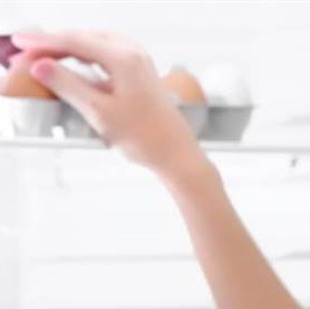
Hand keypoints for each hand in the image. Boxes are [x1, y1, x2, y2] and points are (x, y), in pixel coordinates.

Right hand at [11, 30, 202, 179]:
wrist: (177, 155)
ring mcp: (139, 62)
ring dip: (67, 50)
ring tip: (43, 59)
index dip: (42, 41)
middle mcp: (133, 53)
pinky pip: (105, 56)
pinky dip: (84, 58)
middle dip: (52, 45)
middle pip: (83, 39)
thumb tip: (39, 65)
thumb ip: (67, 85)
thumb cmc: (146, 138)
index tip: (19, 42)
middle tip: (25, 54)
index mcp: (124, 58)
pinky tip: (72, 65)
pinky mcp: (140, 73)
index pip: (73, 41)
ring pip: (93, 45)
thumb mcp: (99, 112)